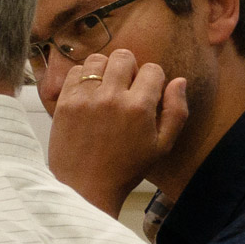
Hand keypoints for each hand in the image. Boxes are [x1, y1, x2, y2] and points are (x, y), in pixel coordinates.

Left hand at [46, 48, 188, 216]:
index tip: (146, 92)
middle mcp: (112, 98)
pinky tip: (89, 93)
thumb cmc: (126, 168)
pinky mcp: (65, 103)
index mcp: (139, 107)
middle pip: (123, 57)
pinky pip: (75, 72)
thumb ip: (176, 111)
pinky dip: (83, 77)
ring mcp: (85, 99)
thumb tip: (179, 80)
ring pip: (97, 60)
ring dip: (105, 69)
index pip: (152, 69)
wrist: (85, 187)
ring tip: (106, 87)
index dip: (153, 79)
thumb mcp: (162, 145)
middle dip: (129, 68)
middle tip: (126, 87)